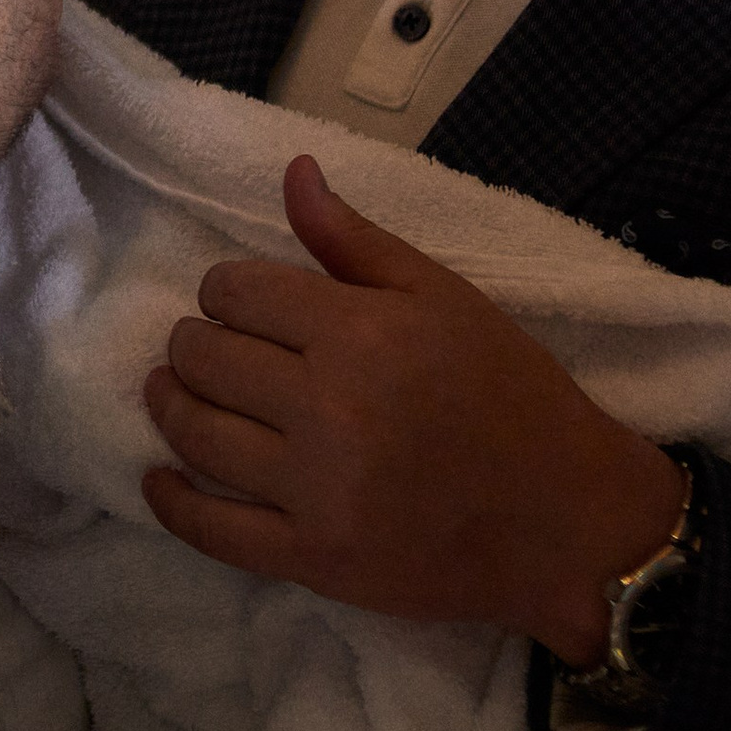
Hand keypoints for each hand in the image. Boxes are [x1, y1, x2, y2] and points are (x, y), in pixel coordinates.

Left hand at [141, 154, 690, 662]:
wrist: (570, 520)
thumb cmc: (512, 396)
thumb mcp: (445, 298)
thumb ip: (355, 240)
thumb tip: (292, 171)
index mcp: (361, 332)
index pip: (235, 293)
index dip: (226, 292)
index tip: (242, 306)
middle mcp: (330, 407)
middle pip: (205, 359)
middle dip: (195, 345)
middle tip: (208, 350)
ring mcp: (317, 490)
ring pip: (196, 435)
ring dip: (171, 406)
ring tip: (175, 393)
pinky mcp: (313, 558)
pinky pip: (211, 530)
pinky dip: (171, 501)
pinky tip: (161, 478)